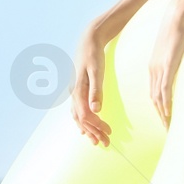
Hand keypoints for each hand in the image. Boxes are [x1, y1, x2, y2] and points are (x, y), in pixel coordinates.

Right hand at [71, 28, 112, 146]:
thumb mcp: (97, 70)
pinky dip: (83, 121)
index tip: (109, 132)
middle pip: (81, 119)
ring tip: (97, 140)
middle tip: (105, 144)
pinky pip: (77, 110)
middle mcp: (73, 93)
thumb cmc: (94, 54)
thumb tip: (97, 110)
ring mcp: (74, 91)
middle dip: (93, 132)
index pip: (85, 115)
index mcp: (77, 90)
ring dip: (88, 129)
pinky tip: (87, 128)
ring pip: (78, 116)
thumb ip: (96, 90)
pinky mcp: (78, 89)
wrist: (88, 40)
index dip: (96, 126)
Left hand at [148, 2, 183, 128]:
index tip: (163, 118)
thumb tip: (181, 60)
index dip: (157, 106)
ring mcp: (159, 68)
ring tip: (168, 128)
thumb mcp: (175, 45)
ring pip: (157, 98)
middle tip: (166, 129)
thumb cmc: (180, 26)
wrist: (179, 13)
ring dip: (162, 114)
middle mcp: (153, 69)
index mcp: (154, 64)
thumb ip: (176, 55)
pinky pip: (164, 90)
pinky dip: (166, 104)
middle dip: (159, 115)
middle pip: (153, 98)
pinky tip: (168, 114)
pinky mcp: (167, 66)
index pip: (153, 91)